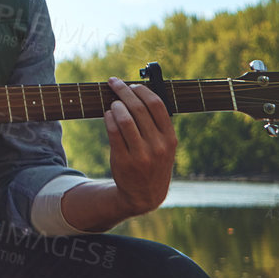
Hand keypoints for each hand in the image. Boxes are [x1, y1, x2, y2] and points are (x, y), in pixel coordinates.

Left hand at [104, 77, 175, 216]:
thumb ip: (157, 125)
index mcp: (171, 139)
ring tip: (113, 102)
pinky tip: (108, 114)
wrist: (144, 195)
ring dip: (116, 105)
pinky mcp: (123, 160)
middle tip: (114, 83)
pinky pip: (113, 132)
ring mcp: (141, 154)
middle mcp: (158, 146)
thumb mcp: (165, 147)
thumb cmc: (153, 163)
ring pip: (125, 119)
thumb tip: (139, 94)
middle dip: (124, 91)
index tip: (133, 84)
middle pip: (139, 109)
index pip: (157, 106)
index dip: (143, 91)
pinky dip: (109, 118)